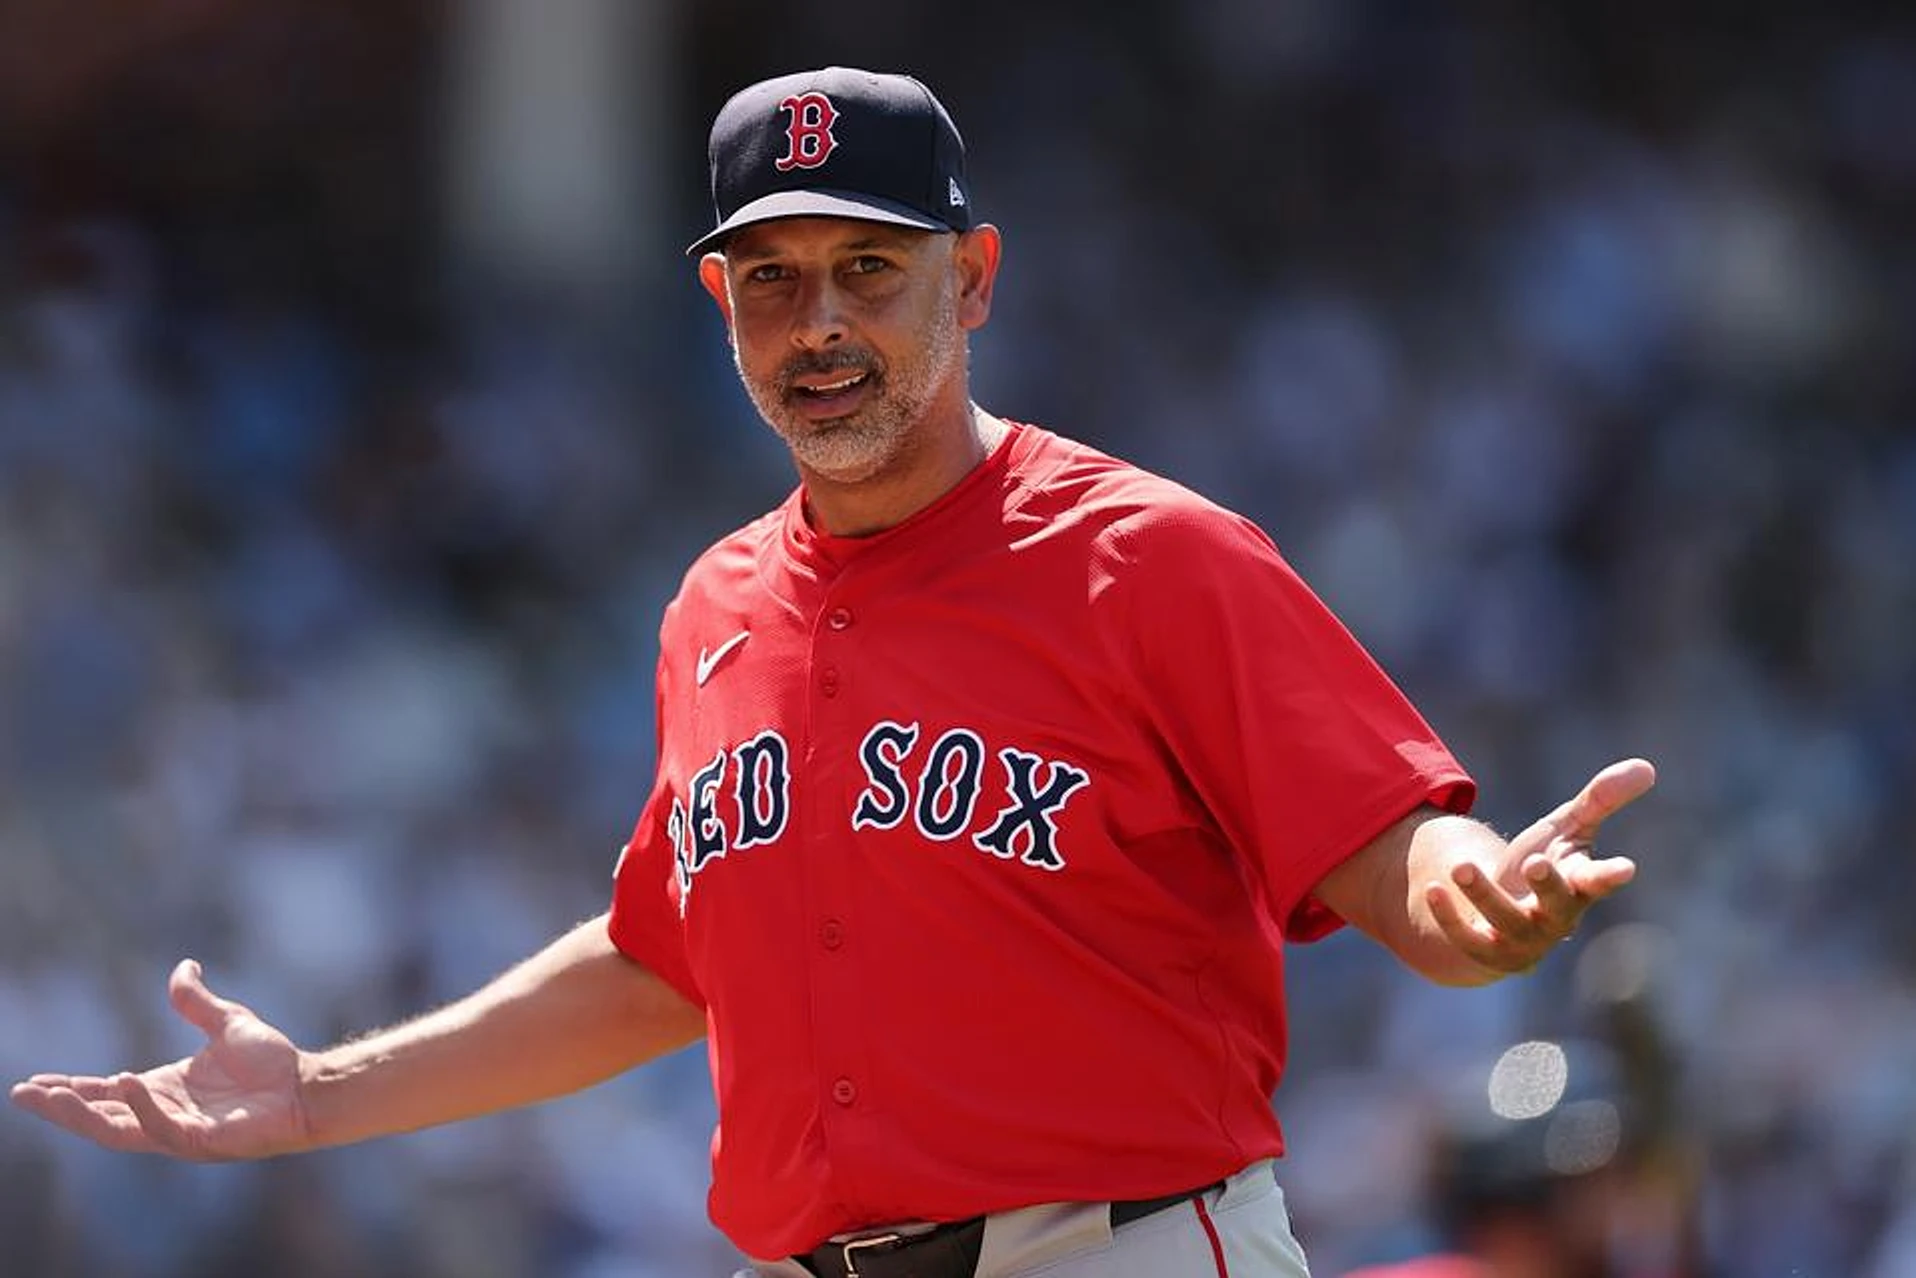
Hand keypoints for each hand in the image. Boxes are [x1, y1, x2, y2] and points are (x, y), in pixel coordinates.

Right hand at [10, 959, 312, 1160]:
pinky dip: (142, 1108)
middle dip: (60, 1107)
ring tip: (51, 1097)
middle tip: (22, 1094)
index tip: (34, 1082)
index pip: (105, 1092)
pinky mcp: (201, 1141)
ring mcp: (181, 1130)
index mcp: (164, 1089)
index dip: (70, 1088)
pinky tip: (125, 1083)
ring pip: (118, 1129)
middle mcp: (165, 1112)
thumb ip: (197, 1001)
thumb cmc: (272, 1063)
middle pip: (100, 1115)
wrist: (308, 1085)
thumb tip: (183, 966)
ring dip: (84, 1114)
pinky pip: (162, 1129)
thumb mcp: (227, 1022)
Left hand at [1427, 758, 1655, 974]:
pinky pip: (1468, 940)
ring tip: (1462, 866)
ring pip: (1506, 920)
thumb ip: (1601, 800)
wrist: (1499, 914)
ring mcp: (1522, 939)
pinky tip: (1433, 888)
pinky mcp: (1486, 951)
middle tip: (1535, 862)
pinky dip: (1450, 917)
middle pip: (1557, 905)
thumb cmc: (1544, 866)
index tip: (1625, 868)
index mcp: (1579, 886)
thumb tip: (1648, 767)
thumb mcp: (1567, 830)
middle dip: (1548, 885)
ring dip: (1484, 894)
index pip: (1598, 881)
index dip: (1610, 875)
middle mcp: (1556, 917)